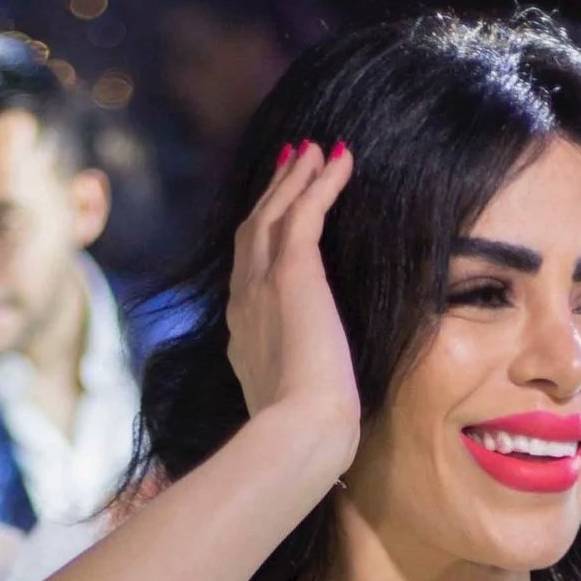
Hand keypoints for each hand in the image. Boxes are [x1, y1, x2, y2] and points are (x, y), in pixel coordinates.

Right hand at [227, 139, 360, 473]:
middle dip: (273, 193)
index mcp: (242, 331)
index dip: (262, 233)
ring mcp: (262, 284)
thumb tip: (310, 390)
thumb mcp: (289, 400)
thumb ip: (289, 381)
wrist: (299, 431)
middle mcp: (244, 300)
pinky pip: (305, 213)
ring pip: (274, 214)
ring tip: (313, 149)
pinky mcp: (292, 275)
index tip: (275, 212)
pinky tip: (339, 159)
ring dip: (295, 178)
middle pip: (254, 230)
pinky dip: (321, 183)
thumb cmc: (303, 432)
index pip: (248, 268)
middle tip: (292, 160)